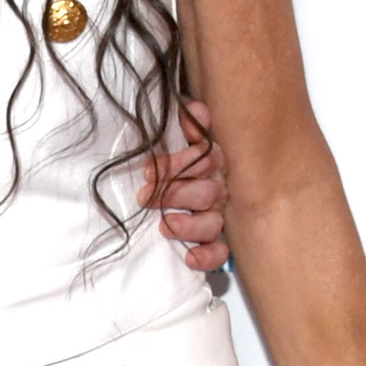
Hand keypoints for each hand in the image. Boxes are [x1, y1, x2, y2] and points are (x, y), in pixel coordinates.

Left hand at [141, 96, 230, 272]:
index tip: (148, 171)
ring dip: (189, 226)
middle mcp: (216, 188)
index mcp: (210, 161)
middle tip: (146, 197)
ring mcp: (215, 214)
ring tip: (165, 225)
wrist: (172, 181)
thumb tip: (190, 108)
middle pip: (206, 192)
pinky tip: (189, 258)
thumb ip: (187, 122)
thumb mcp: (176, 135)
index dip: (177, 164)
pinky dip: (206, 256)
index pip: (202, 160)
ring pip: (212, 223)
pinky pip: (219, 252)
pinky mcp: (211, 240)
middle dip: (174, 194)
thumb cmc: (174, 159)